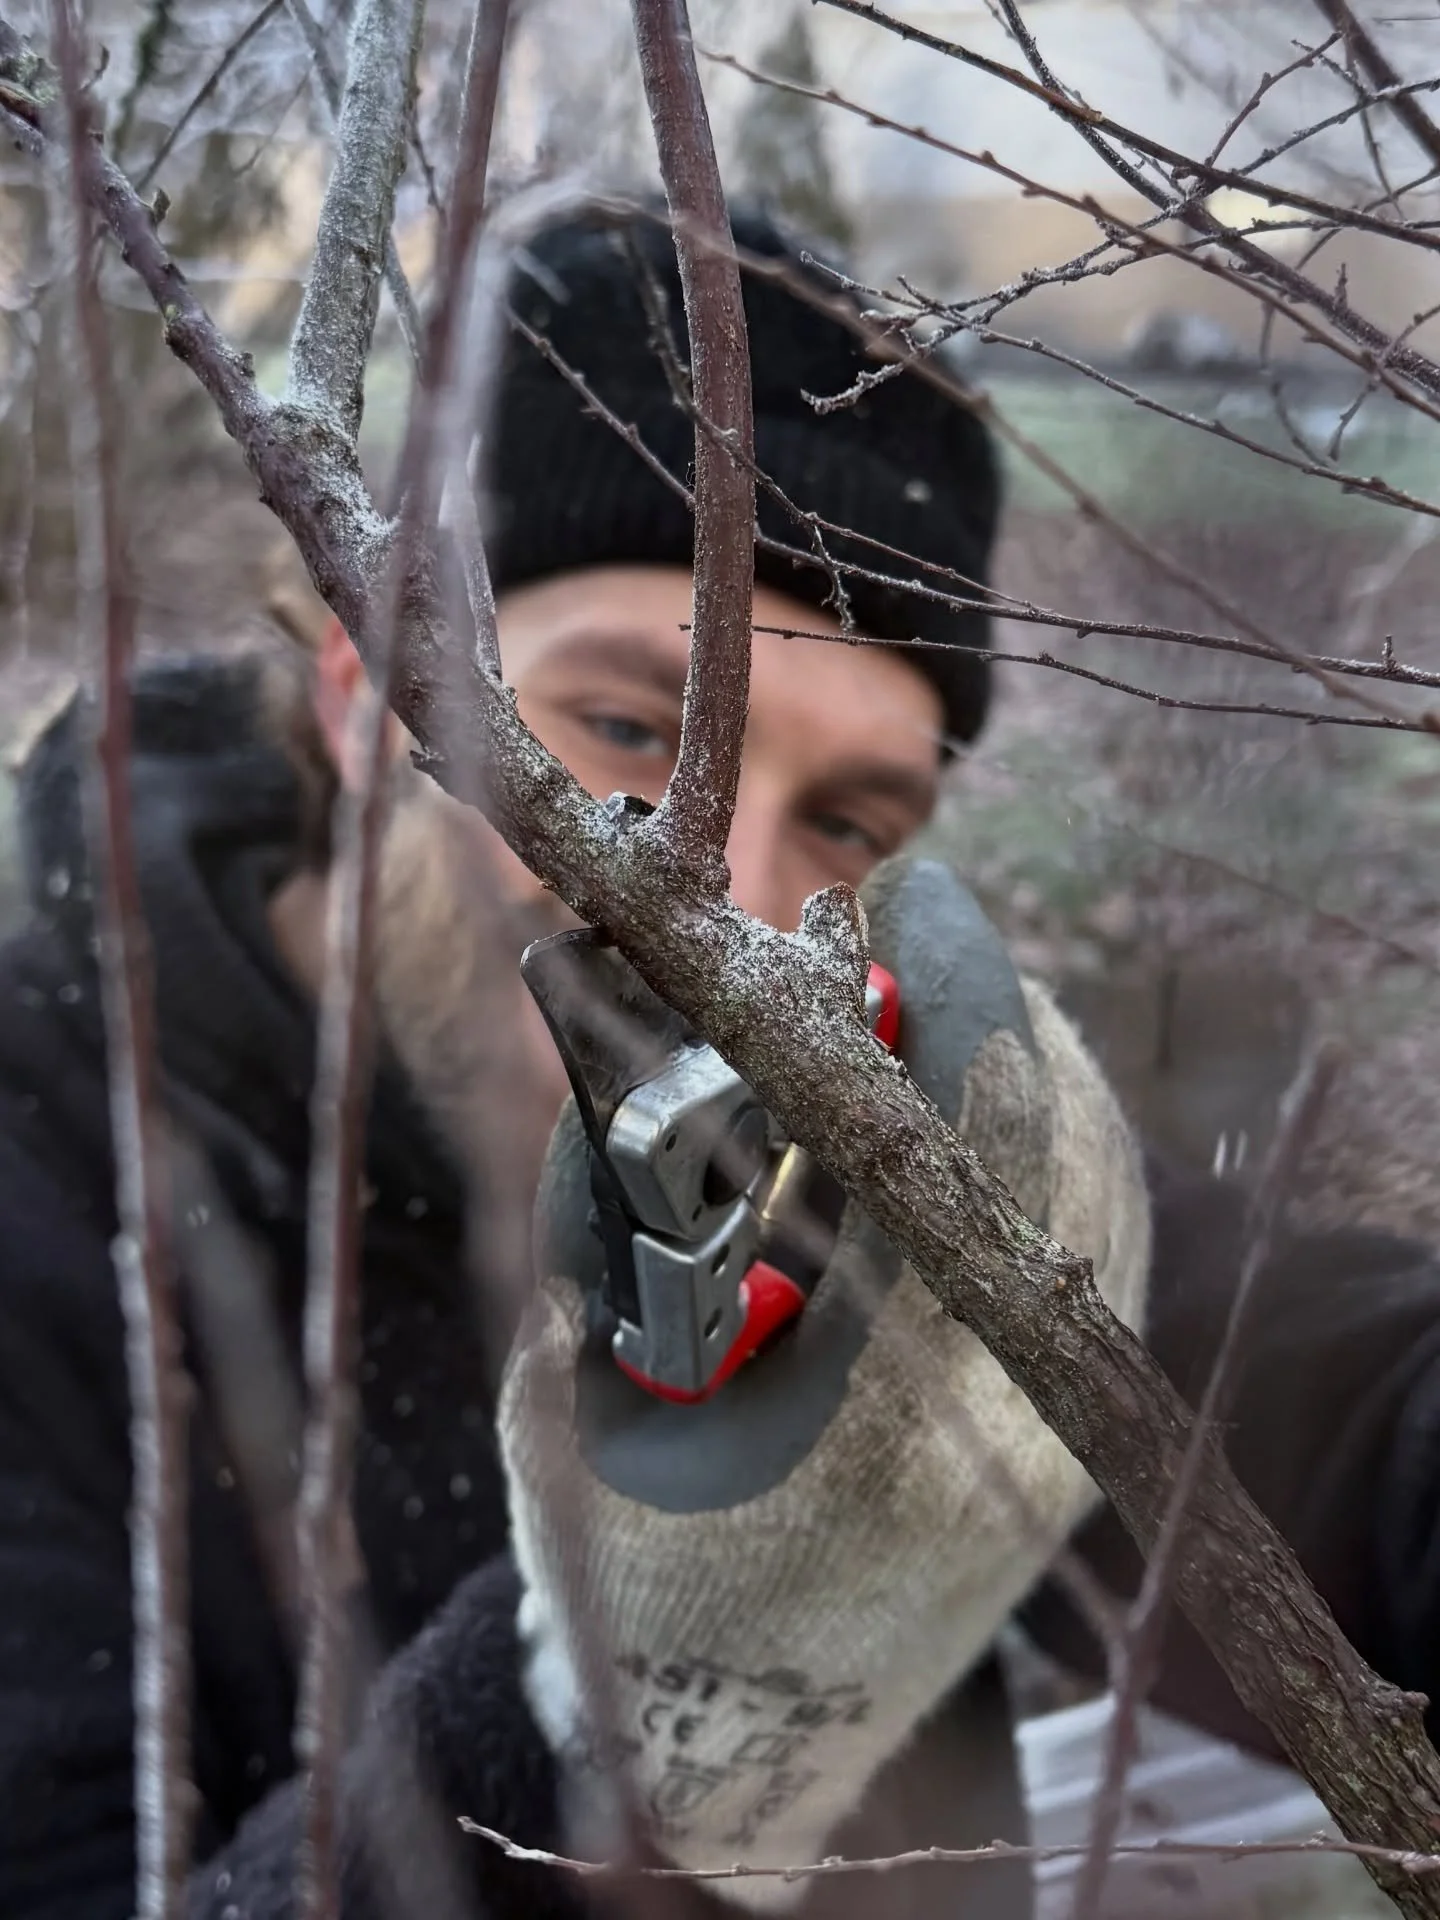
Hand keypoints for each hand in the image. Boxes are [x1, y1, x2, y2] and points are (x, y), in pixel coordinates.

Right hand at [498, 858, 1149, 1907]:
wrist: (739, 1730)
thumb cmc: (630, 1570)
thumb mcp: (574, 1394)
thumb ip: (592, 1208)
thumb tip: (613, 1022)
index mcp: (873, 1410)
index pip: (947, 1141)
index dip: (937, 993)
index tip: (906, 898)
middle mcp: (1006, 1418)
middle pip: (1047, 1138)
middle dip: (976, 1015)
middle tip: (907, 942)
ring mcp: (1065, 1430)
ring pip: (1088, 1176)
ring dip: (1011, 1071)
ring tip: (932, 1006)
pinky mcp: (1081, 1428)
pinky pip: (1089, 1234)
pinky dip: (1034, 1144)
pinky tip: (963, 1113)